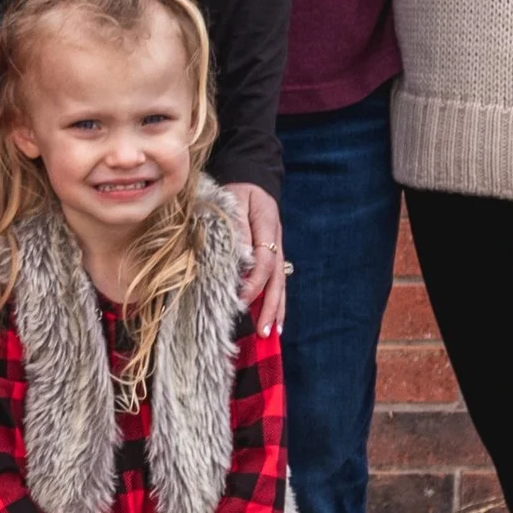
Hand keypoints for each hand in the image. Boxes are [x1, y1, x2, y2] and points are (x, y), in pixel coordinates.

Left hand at [221, 179, 288, 328]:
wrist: (251, 180)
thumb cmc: (237, 191)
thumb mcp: (233, 201)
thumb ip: (237, 226)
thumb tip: (241, 256)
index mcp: (268, 226)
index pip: (264, 261)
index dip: (254, 282)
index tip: (241, 299)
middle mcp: (276, 241)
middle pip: (277, 278)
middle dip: (270, 306)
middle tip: (263, 330)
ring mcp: (277, 249)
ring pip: (279, 283)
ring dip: (275, 308)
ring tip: (271, 332)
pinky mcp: (272, 256)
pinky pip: (275, 281)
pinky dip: (275, 301)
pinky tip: (273, 320)